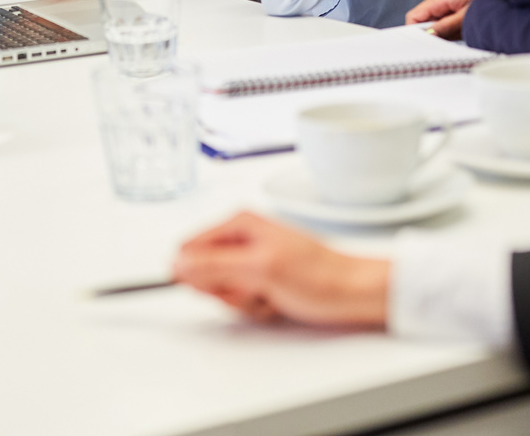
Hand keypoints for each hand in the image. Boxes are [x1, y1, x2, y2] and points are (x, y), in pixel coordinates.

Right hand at [173, 212, 389, 327]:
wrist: (352, 292)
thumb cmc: (318, 276)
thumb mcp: (260, 269)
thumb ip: (215, 265)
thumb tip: (178, 264)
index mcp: (238, 223)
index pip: (189, 248)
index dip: (199, 275)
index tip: (222, 286)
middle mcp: (241, 237)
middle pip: (203, 272)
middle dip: (226, 290)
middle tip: (254, 289)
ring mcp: (250, 258)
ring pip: (222, 289)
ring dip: (243, 301)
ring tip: (269, 294)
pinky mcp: (259, 278)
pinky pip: (239, 298)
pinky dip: (255, 307)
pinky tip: (276, 301)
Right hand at [405, 0, 488, 38]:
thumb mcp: (466, 17)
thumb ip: (446, 27)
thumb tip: (428, 35)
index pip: (413, 16)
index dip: (414, 31)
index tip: (422, 43)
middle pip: (423, 20)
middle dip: (432, 33)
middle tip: (446, 40)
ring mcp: (445, 0)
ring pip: (434, 20)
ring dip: (443, 30)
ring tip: (459, 31)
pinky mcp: (452, 3)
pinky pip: (443, 18)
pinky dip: (450, 26)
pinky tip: (462, 28)